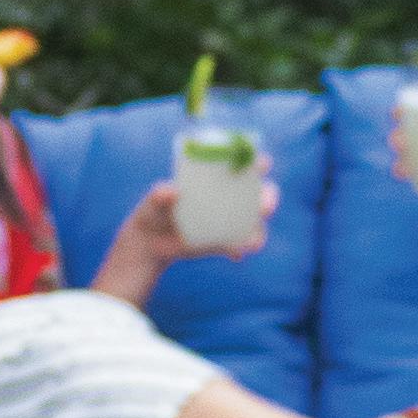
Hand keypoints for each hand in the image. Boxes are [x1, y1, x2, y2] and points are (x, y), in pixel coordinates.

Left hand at [91, 162, 276, 302]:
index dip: (255, 162)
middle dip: (268, 197)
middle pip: (258, 193)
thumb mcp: (153, 202)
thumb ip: (160, 195)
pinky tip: (235, 255)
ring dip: (259, 230)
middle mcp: (227, 197)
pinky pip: (239, 244)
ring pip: (254, 222)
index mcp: (213, 178)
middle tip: (264, 206)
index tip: (263, 163)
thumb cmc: (152, 211)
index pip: (240, 165)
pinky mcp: (223, 241)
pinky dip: (240, 249)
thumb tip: (172, 192)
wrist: (150, 242)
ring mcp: (227, 220)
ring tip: (252, 242)